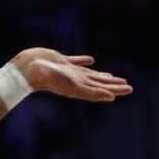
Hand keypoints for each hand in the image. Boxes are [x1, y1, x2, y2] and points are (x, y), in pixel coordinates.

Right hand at [9, 49, 131, 102]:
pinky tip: (90, 60)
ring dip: (100, 75)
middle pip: (99, 82)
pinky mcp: (61, 61)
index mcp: (81, 87)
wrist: (29, 69)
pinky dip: (84, 61)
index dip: (117, 89)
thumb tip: (112, 97)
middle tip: (125, 84)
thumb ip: (93, 93)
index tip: (129, 89)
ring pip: (89, 74)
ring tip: (110, 76)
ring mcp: (69, 71)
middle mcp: (76, 80)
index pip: (103, 88)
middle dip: (112, 84)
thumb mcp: (74, 87)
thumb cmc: (51, 79)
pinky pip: (76, 61)